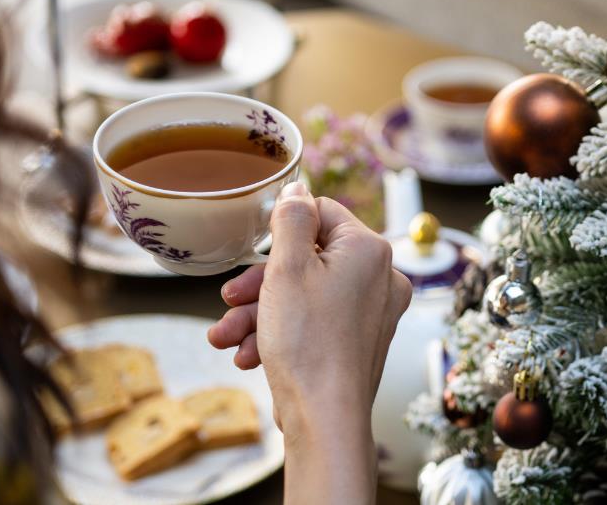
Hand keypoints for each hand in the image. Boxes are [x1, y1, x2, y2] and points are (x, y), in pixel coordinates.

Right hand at [208, 181, 411, 503]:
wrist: (324, 418)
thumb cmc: (307, 343)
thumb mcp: (287, 268)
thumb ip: (292, 219)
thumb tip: (298, 188)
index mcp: (370, 250)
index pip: (323, 213)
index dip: (282, 230)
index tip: (253, 248)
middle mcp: (381, 278)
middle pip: (309, 259)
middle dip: (260, 283)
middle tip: (229, 298)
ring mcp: (372, 312)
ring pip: (305, 296)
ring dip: (260, 313)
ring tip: (225, 336)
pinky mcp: (358, 341)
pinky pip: (314, 323)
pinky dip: (279, 334)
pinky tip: (247, 354)